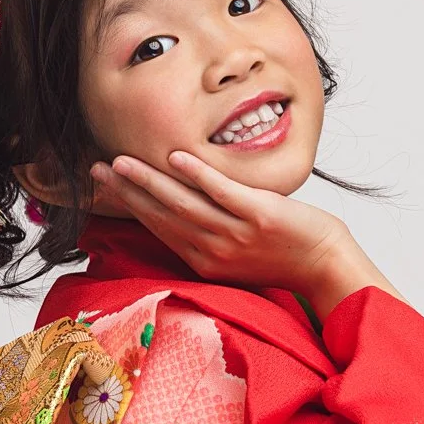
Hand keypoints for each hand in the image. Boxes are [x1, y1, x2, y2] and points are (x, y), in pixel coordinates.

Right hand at [90, 150, 402, 315]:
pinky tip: (176, 158)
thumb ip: (207, 235)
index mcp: (204, 261)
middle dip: (126, 191)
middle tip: (97, 169)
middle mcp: (213, 250)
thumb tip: (182, 210)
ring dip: (149, 181)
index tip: (104, 186)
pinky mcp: (260, 216)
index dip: (128, 205)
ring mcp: (236, 234)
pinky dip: (198, 176)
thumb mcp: (235, 254)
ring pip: (183, 204)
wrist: (326, 265)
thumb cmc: (283, 256)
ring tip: (122, 163)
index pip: (157, 227)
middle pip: (161, 215)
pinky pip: (223, 193)